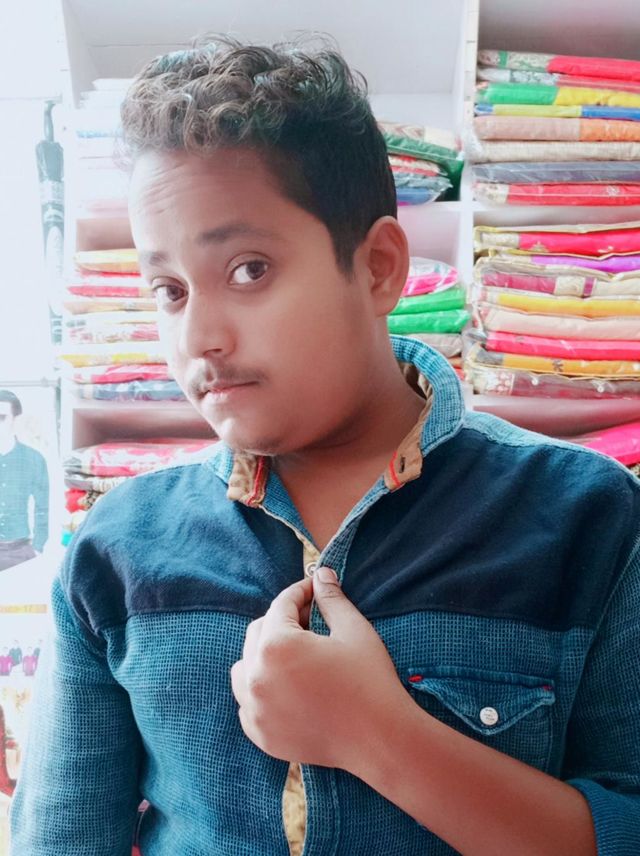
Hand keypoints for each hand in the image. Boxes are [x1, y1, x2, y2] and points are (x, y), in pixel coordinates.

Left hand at [230, 567, 408, 770]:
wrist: (380, 740)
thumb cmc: (370, 680)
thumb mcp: (353, 630)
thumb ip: (331, 599)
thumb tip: (321, 574)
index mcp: (277, 646)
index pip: (281, 605)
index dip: (300, 592)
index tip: (315, 589)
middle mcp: (256, 676)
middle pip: (258, 632)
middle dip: (283, 621)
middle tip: (312, 621)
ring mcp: (254, 709)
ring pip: (245, 666)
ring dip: (264, 653)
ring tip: (296, 654)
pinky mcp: (259, 733)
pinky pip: (248, 701)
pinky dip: (262, 689)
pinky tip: (289, 687)